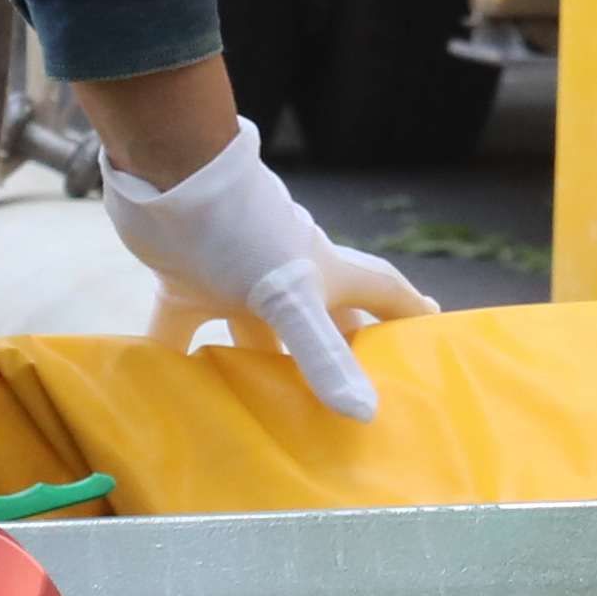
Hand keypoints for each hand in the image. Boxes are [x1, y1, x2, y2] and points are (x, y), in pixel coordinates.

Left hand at [97, 126, 434, 418]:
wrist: (169, 173)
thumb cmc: (243, 226)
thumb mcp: (289, 296)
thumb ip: (322, 355)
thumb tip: (365, 413)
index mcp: (322, 273)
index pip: (380, 292)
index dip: (408, 310)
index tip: (431, 334)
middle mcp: (283, 277)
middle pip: (318, 325)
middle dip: (329, 362)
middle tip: (338, 411)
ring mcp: (233, 279)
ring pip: (249, 335)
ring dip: (250, 370)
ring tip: (254, 421)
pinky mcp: (184, 280)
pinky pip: (180, 330)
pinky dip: (172, 359)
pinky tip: (165, 393)